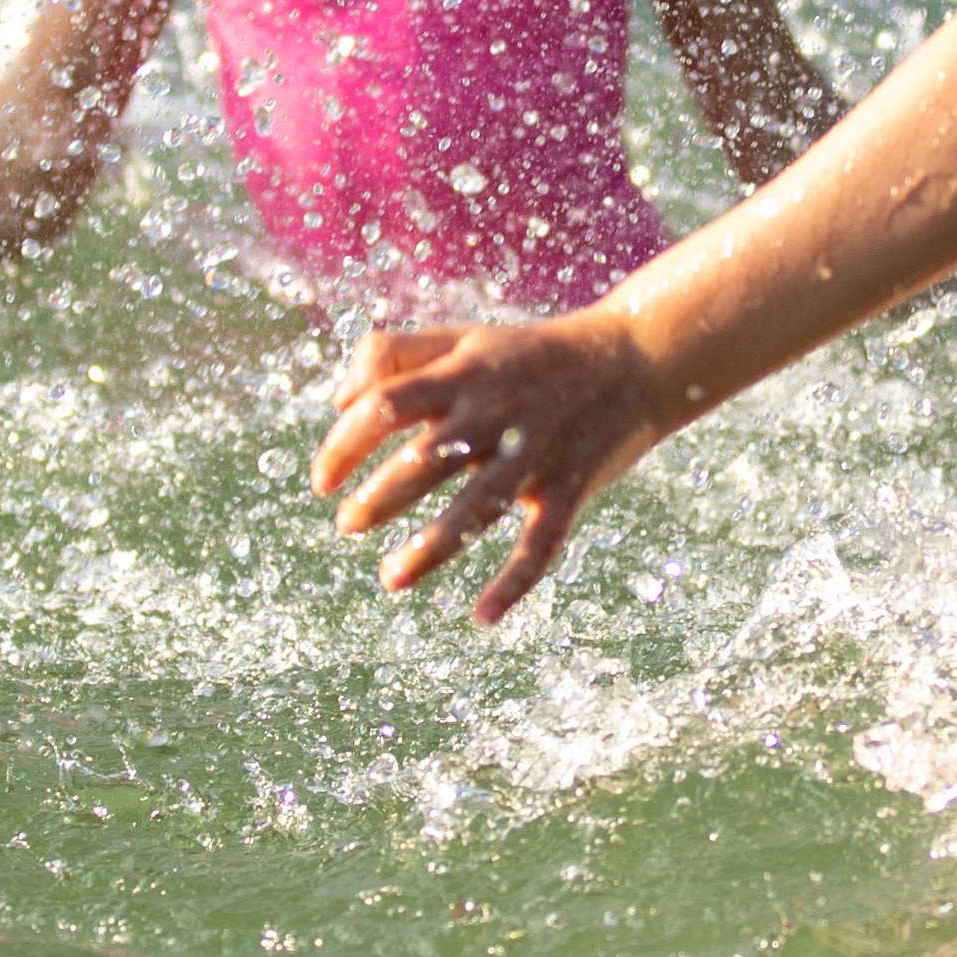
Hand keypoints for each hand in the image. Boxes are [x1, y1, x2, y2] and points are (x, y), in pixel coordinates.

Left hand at [311, 310, 678, 623]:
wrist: (634, 358)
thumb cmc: (530, 355)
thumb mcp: (462, 338)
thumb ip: (392, 356)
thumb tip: (338, 403)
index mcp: (463, 374)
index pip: (386, 404)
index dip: (344, 443)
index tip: (322, 480)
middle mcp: (496, 413)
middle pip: (425, 459)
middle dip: (378, 498)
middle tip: (348, 525)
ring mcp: (536, 453)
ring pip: (478, 507)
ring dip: (430, 547)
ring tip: (388, 579)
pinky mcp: (571, 487)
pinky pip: (542, 542)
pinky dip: (514, 582)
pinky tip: (482, 618)